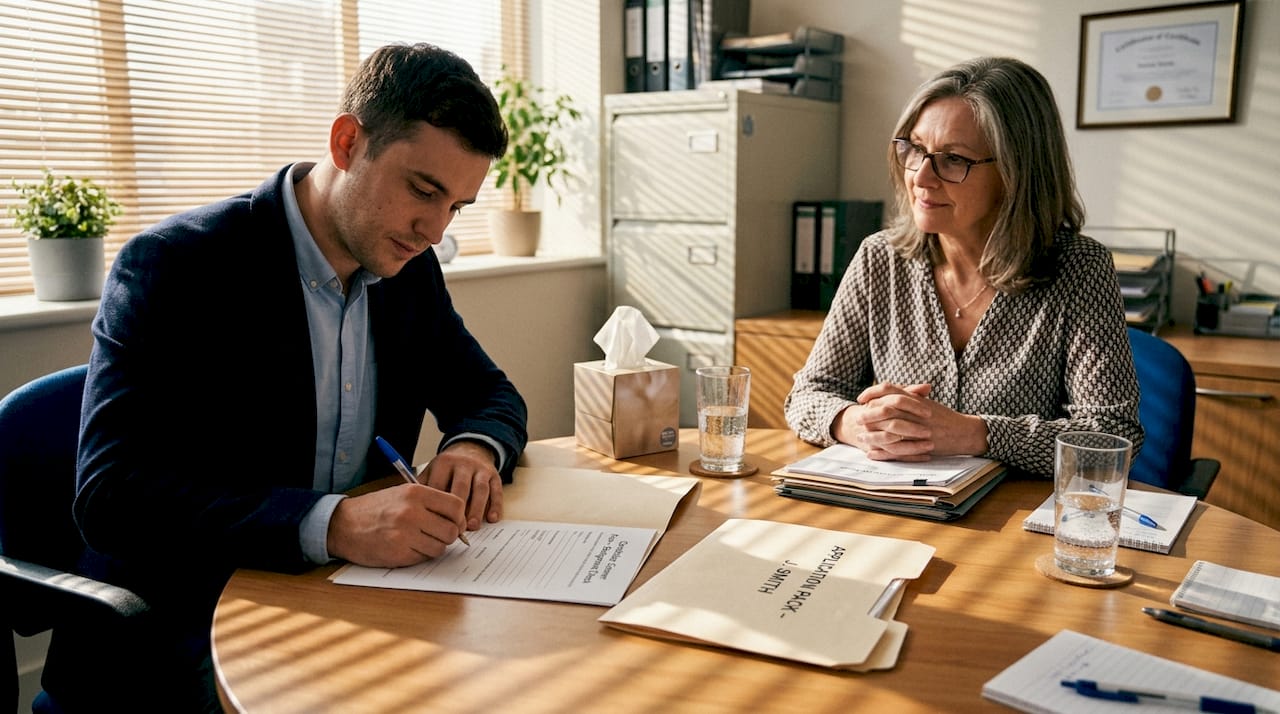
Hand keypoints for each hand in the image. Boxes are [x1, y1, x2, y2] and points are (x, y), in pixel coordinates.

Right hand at [326, 483, 467, 566]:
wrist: (343, 524)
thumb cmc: (376, 508)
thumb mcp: (403, 493)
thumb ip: (431, 503)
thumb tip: (459, 519)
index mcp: (416, 493)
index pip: (456, 506)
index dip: (459, 517)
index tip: (455, 522)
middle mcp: (412, 512)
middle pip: (452, 530)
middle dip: (449, 536)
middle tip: (438, 534)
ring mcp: (405, 534)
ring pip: (440, 547)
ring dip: (434, 547)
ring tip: (420, 540)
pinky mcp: (398, 553)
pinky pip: (423, 558)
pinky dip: (419, 555)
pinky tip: (407, 547)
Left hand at [421, 440, 504, 531]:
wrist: (470, 449)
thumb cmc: (448, 468)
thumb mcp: (433, 471)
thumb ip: (424, 488)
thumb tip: (415, 512)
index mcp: (444, 463)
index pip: (440, 486)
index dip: (437, 506)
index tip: (435, 524)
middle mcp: (463, 464)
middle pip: (461, 487)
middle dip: (458, 510)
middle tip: (456, 529)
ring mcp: (480, 469)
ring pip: (480, 489)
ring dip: (477, 509)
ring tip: (473, 527)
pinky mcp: (494, 475)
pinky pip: (497, 490)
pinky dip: (496, 505)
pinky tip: (492, 518)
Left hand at [833, 382, 987, 459]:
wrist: (964, 432)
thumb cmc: (944, 417)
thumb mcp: (925, 402)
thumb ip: (908, 396)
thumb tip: (886, 394)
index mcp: (915, 399)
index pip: (888, 389)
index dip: (871, 393)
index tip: (861, 399)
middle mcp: (915, 411)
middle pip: (884, 409)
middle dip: (868, 414)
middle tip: (857, 419)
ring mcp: (918, 429)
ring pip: (888, 430)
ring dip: (872, 434)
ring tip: (860, 438)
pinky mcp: (920, 445)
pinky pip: (897, 449)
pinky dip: (882, 452)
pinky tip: (871, 454)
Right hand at [833, 383, 934, 460]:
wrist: (855, 422)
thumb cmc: (881, 406)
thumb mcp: (892, 396)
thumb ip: (910, 391)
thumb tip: (927, 387)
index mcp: (877, 401)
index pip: (896, 400)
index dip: (913, 406)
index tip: (929, 412)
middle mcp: (872, 418)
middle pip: (893, 423)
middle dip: (912, 428)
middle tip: (929, 432)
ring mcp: (871, 435)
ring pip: (892, 442)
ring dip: (913, 446)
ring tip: (930, 446)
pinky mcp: (874, 449)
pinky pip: (892, 456)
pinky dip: (910, 457)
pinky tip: (925, 456)